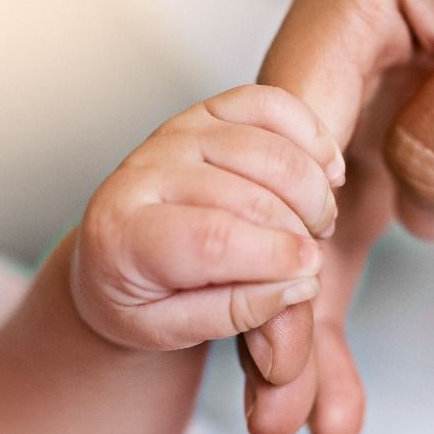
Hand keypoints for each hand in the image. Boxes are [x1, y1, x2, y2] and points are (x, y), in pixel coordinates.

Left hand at [71, 85, 344, 355]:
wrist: (109, 254)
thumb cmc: (137, 297)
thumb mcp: (168, 329)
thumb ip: (231, 312)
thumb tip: (297, 286)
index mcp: (123, 235)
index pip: (209, 238)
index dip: (272, 257)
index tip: (310, 275)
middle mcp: (143, 174)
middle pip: (246, 194)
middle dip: (298, 232)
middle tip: (311, 263)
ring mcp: (175, 135)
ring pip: (264, 149)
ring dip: (310, 190)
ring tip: (317, 225)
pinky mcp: (203, 113)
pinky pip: (267, 104)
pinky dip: (309, 134)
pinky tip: (324, 171)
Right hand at [243, 0, 433, 433]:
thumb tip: (412, 208)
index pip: (284, 124)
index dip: (272, 230)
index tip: (278, 325)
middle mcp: (358, 33)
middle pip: (284, 180)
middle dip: (278, 294)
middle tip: (277, 395)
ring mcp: (389, 77)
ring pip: (321, 209)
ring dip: (310, 308)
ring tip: (302, 405)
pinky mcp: (431, 115)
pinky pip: (373, 205)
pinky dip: (358, 278)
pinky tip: (340, 350)